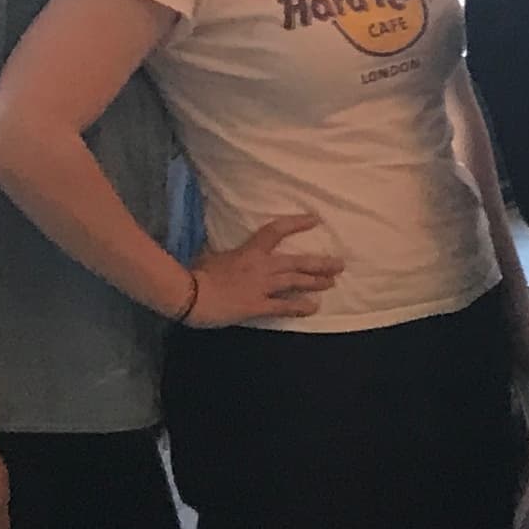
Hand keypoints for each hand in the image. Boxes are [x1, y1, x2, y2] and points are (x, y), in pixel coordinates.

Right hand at [185, 213, 343, 323]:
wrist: (189, 294)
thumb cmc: (195, 273)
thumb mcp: (210, 255)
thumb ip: (224, 254)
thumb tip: (223, 253)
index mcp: (249, 251)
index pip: (276, 231)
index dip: (296, 224)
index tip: (314, 220)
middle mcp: (262, 266)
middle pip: (298, 262)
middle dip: (320, 263)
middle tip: (339, 264)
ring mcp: (262, 287)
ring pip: (296, 282)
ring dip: (316, 282)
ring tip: (331, 283)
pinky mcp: (259, 306)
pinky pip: (284, 306)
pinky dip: (300, 307)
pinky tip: (313, 308)